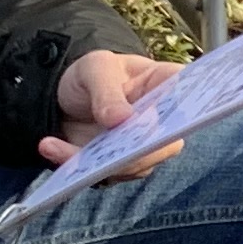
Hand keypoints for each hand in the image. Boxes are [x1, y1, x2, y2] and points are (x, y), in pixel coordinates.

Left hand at [46, 47, 183, 170]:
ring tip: (54, 145)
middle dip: (135, 152)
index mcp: (168, 85)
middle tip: (105, 151)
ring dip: (95, 162)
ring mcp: (143, 147)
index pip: (192, 97)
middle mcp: (164, 121)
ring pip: (133, 165)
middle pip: (166, 144)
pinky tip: (50, 146)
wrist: (65, 98)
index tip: (165, 121)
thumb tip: (122, 119)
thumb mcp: (95, 69)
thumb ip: (107, 91)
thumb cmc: (92, 75)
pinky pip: (102, 174)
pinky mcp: (119, 165)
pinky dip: (73, 166)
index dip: (191, 111)